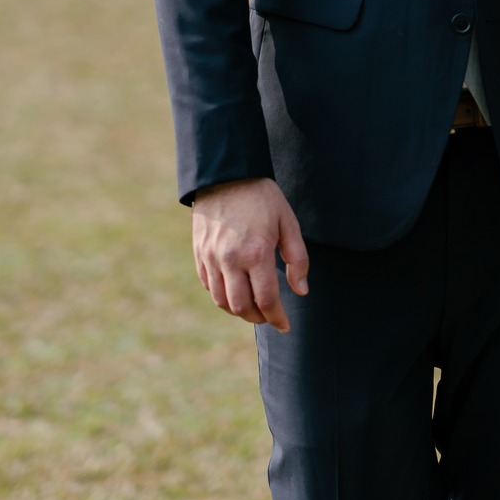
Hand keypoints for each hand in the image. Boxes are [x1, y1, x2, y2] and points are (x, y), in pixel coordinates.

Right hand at [192, 177, 308, 331]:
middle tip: (269, 316)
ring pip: (221, 301)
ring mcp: (211, 258)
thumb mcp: (288, 222)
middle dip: (258, 318)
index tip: (285, 325)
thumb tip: (301, 291)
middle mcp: (230, 260)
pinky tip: (234, 291)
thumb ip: (297, 259)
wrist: (226, 175)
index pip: (267, 300)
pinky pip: (209, 285)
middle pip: (242, 307)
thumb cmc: (262, 197)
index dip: (277, 317)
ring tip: (253, 308)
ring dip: (238, 311)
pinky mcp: (199, 253)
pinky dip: (221, 296)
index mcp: (256, 253)